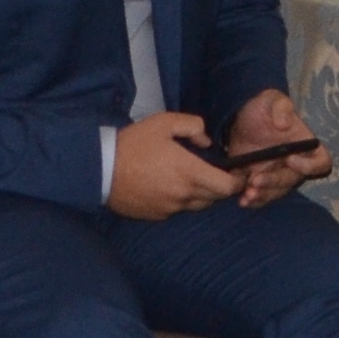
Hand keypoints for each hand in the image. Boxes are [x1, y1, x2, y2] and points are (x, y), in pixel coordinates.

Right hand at [106, 114, 238, 221]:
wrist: (100, 168)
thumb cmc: (133, 143)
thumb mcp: (164, 122)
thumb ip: (193, 126)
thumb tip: (206, 142)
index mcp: (190, 172)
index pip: (227, 187)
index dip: (237, 181)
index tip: (237, 173)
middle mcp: (183, 195)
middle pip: (215, 198)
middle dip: (220, 186)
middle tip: (213, 171)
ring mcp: (169, 208)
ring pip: (197, 205)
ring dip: (201, 194)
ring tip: (189, 177)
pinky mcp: (156, 215)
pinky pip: (177, 210)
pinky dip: (180, 200)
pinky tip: (168, 185)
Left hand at [226, 90, 323, 206]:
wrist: (238, 119)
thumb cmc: (262, 107)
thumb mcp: (271, 99)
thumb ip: (280, 106)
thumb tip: (284, 124)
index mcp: (304, 146)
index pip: (321, 162)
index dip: (310, 166)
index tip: (290, 159)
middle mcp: (294, 164)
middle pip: (293, 180)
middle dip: (275, 182)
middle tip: (255, 180)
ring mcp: (276, 175)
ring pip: (277, 192)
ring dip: (263, 196)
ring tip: (247, 195)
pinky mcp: (258, 182)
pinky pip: (261, 197)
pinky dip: (253, 201)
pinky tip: (241, 200)